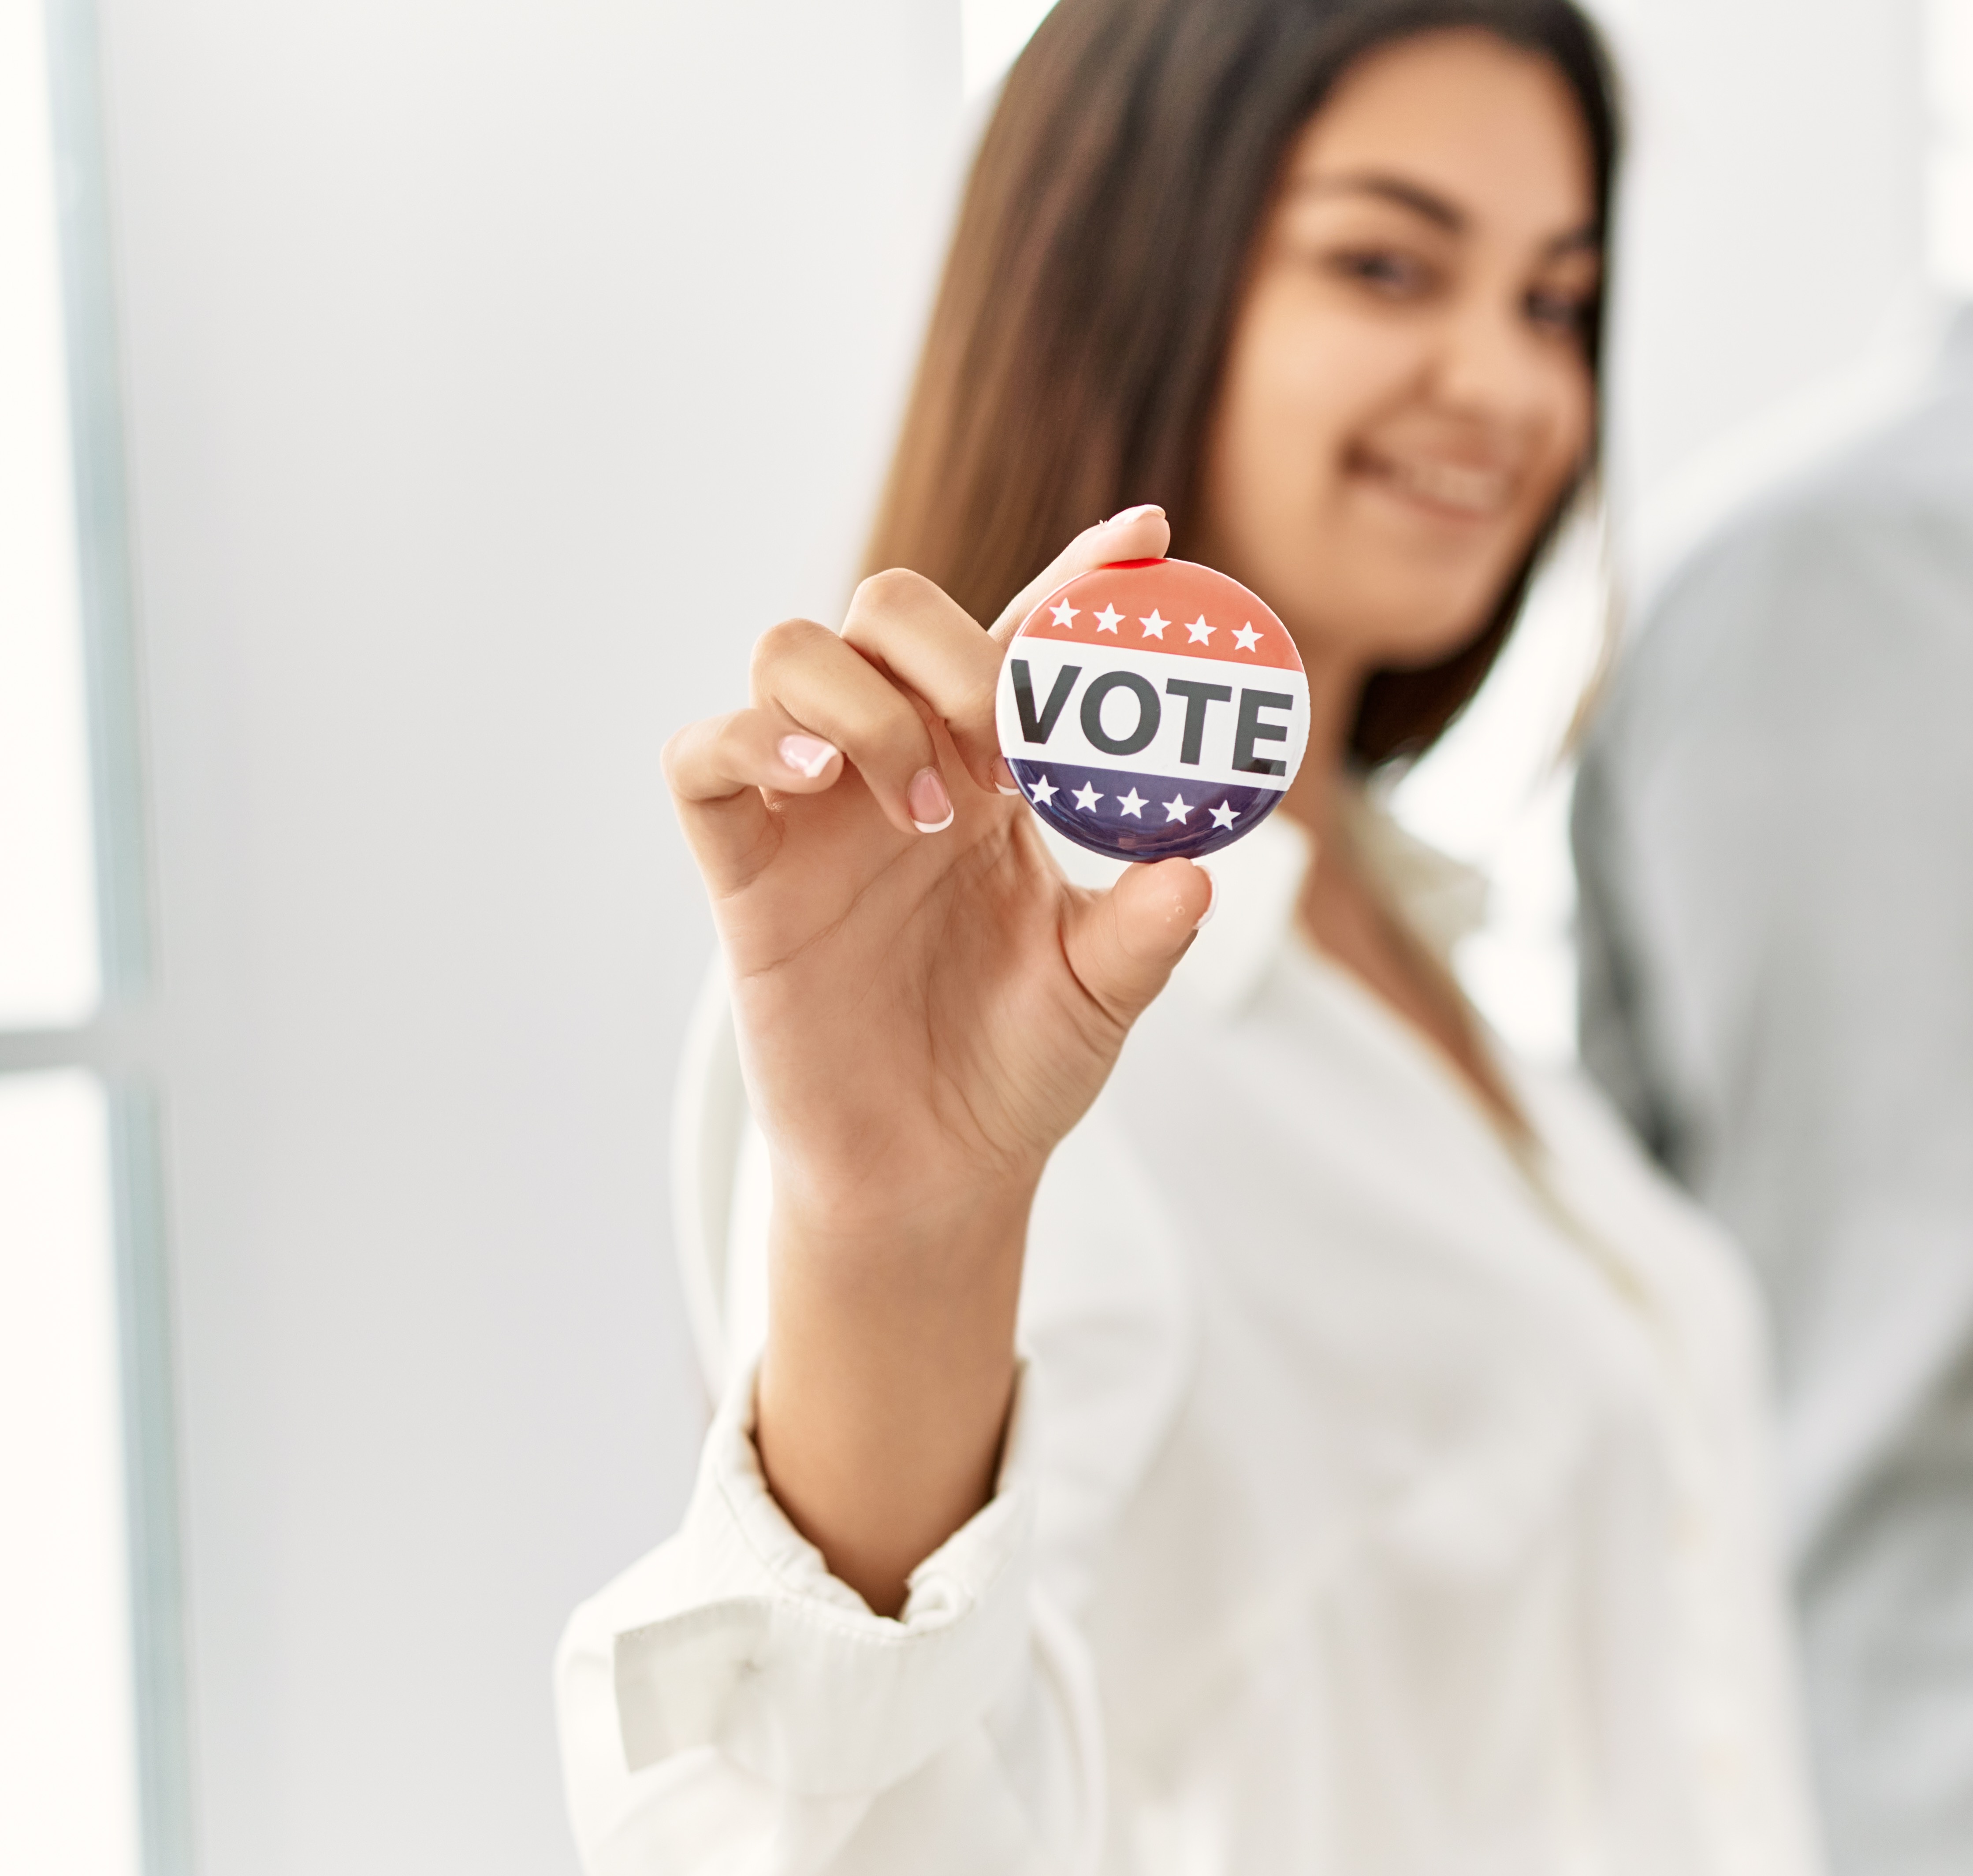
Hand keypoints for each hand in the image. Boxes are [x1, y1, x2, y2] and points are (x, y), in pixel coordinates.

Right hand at [662, 505, 1211, 1608]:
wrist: (934, 1168)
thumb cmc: (1015, 1064)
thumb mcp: (1100, 994)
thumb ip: (1146, 931)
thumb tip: (1197, 874)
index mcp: (996, 773)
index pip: (1030, 641)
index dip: (1082, 578)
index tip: (1149, 537)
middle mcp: (900, 762)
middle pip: (891, 608)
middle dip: (951, 643)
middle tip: (1007, 737)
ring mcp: (812, 807)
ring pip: (792, 652)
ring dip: (866, 700)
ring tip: (930, 806)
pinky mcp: (742, 865)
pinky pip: (703, 754)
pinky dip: (751, 738)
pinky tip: (821, 776)